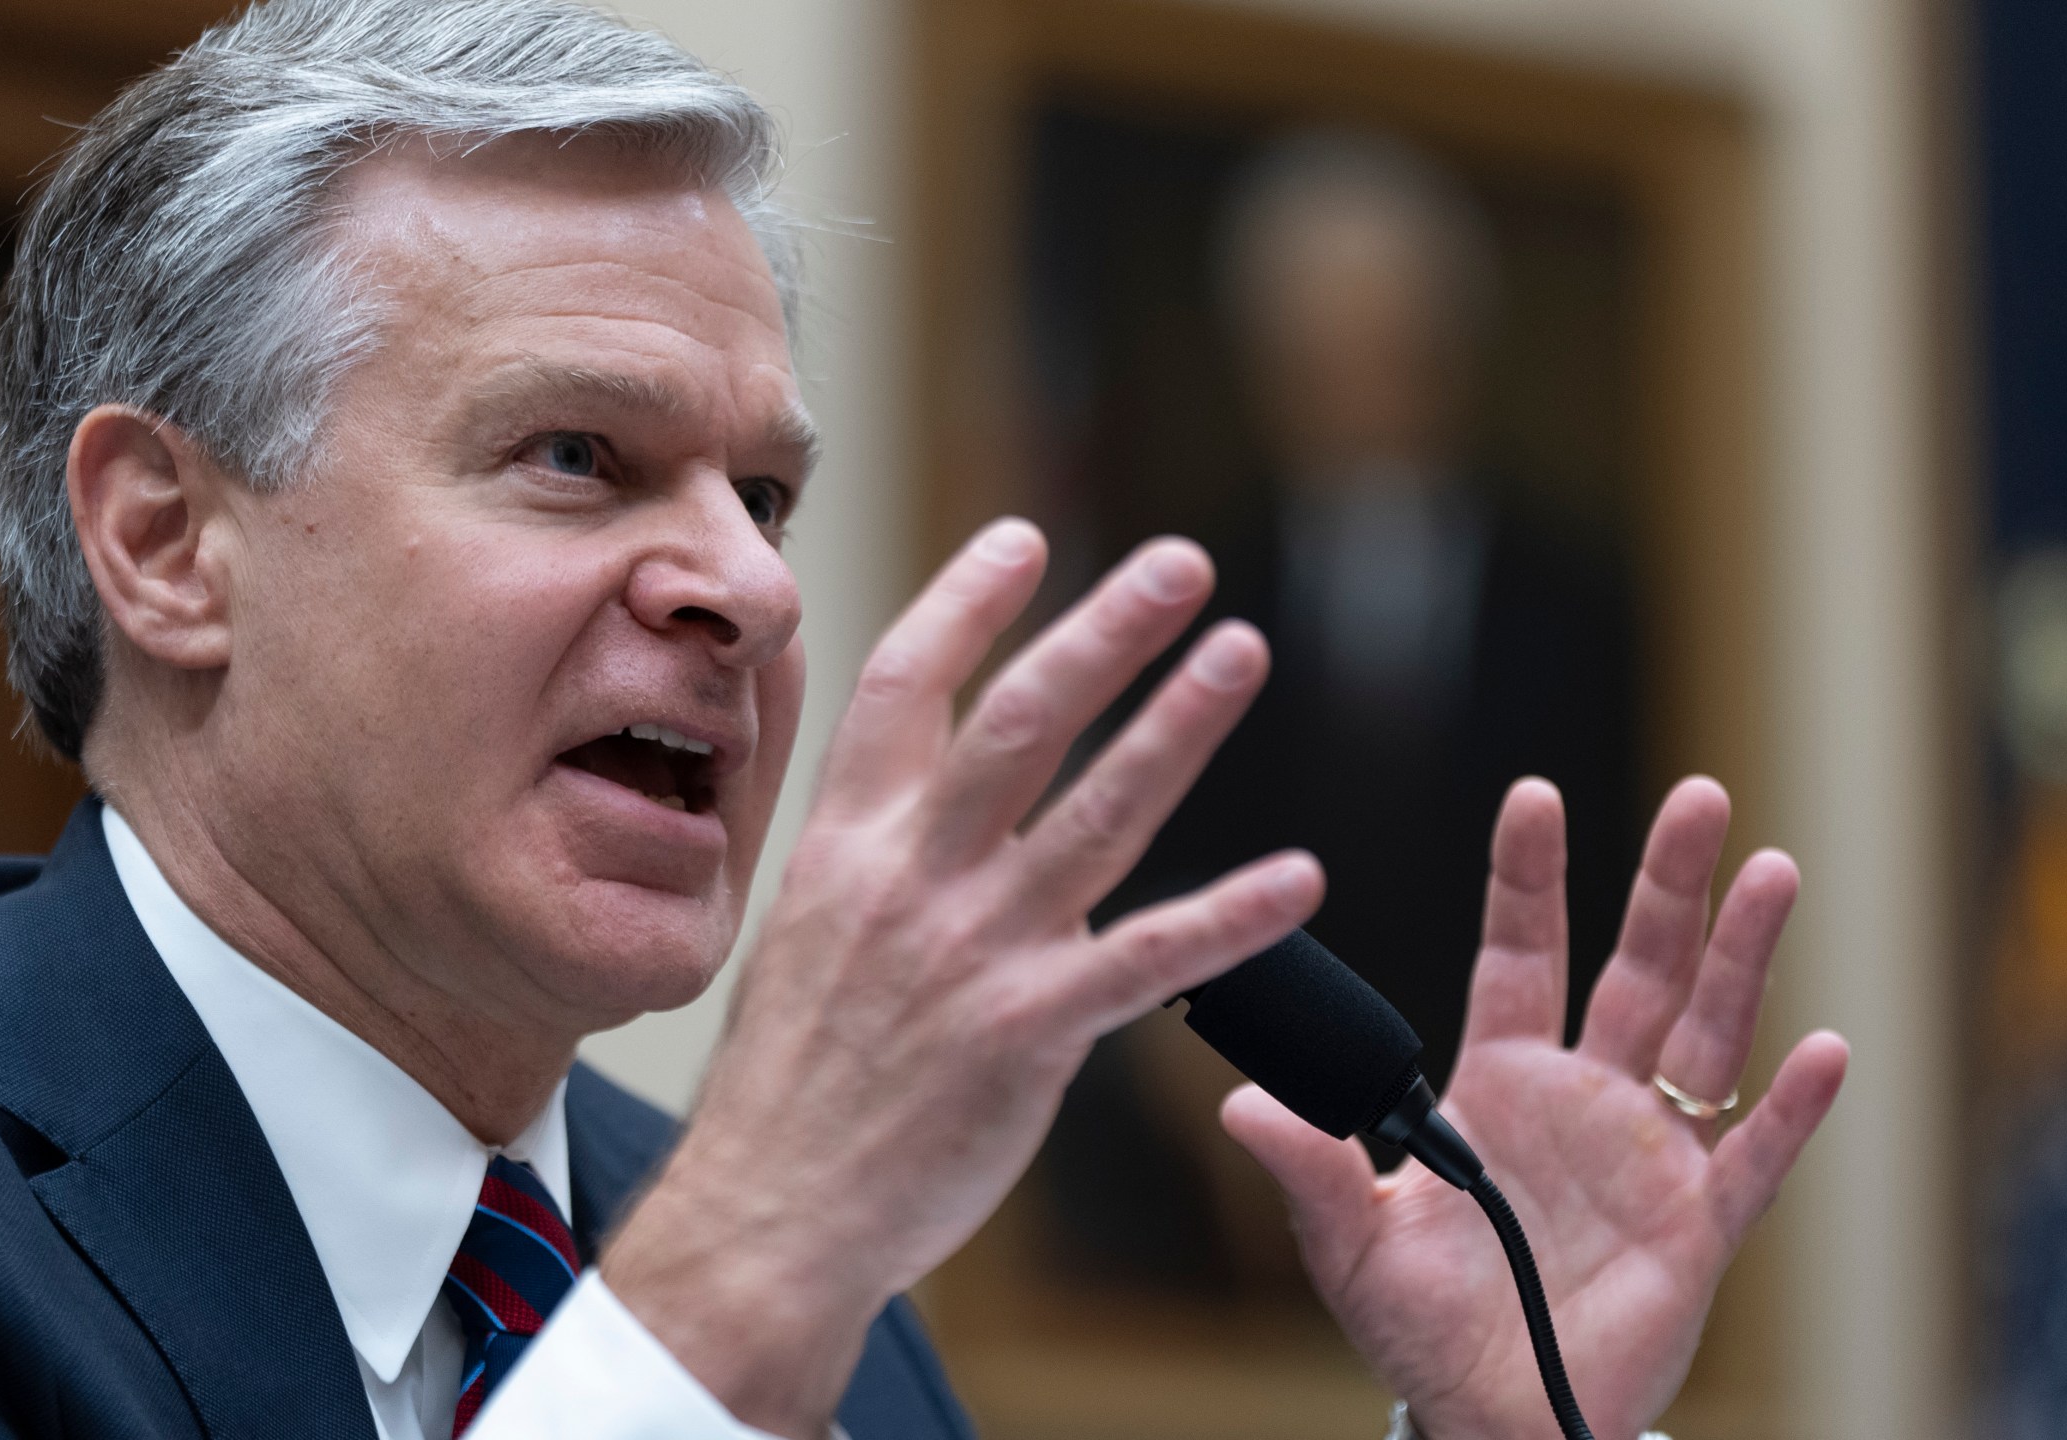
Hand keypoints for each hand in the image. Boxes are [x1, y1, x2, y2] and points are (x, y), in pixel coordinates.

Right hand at [604, 520, 1323, 1438]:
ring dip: (1179, 724)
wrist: (769, 1219)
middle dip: (1104, 630)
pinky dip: (1230, 916)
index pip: (901, 685)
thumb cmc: (789, 1090)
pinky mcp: (1030, 1032)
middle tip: (1182, 564)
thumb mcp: (802, 937)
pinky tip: (1298, 878)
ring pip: (1095, 810)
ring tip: (1241, 653)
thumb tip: (929, 799)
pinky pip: (1148, 958)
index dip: (968, 603)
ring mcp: (972, 949)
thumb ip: (874, 859)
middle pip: (1018, 719)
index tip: (1027, 537)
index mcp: (844, 843)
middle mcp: (908, 876)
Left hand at [1223, 777, 1848, 1439]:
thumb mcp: (1353, 1244)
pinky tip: (1822, 1049)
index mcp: (1500, 1084)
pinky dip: (1791, 1108)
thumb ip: (1312, 1166)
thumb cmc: (1423, 1327)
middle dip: (1665, 883)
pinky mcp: (1698, 1227)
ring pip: (1707, 1035)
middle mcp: (1584, 1099)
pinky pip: (1753, 1158)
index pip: (1518, 954)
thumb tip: (1241, 1104)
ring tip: (1772, 872)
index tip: (1534, 794)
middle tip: (1700, 797)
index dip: (1527, 878)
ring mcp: (1648, 1155)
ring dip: (1742, 958)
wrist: (1491, 1419)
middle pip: (1635, 968)